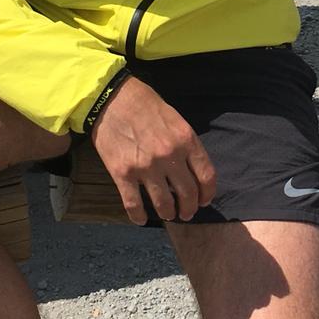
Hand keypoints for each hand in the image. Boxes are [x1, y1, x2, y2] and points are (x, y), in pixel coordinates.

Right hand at [90, 76, 216, 224]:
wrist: (112, 98)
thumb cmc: (145, 104)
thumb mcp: (175, 119)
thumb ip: (185, 144)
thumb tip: (191, 169)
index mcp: (186, 140)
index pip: (206, 176)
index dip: (207, 194)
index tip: (203, 201)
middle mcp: (169, 156)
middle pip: (187, 194)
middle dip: (189, 209)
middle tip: (186, 213)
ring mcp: (146, 167)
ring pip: (164, 203)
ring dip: (168, 213)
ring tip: (167, 215)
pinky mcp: (123, 173)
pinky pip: (133, 204)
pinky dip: (138, 216)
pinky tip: (141, 220)